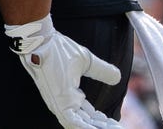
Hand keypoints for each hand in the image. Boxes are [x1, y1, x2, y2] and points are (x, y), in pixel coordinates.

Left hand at [5, 15, 121, 128]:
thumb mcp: (87, 62)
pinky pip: (73, 122)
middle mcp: (64, 104)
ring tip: (114, 128)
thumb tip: (117, 77)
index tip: (115, 124)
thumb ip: (101, 71)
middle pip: (85, 123)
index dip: (101, 122)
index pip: (87, 115)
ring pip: (80, 126)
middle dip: (102, 127)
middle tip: (118, 128)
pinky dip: (86, 127)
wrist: (43, 42)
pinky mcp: (59, 103)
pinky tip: (101, 128)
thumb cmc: (58, 49)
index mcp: (69, 96)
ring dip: (97, 128)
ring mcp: (60, 105)